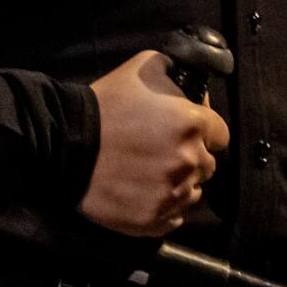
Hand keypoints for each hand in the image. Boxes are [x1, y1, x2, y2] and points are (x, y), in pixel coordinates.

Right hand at [78, 49, 230, 237]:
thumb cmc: (106, 103)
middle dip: (192, 157)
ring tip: (153, 173)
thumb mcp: (146, 66)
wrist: (66, 143)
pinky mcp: (152, 220)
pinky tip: (147, 193)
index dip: (205, 131)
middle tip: (164, 151)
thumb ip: (178, 75)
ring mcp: (171, 194)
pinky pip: (175, 217)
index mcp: (191, 124)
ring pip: (193, 192)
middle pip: (207, 165)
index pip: (220, 134)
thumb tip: (194, 92)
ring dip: (180, 183)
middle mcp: (188, 161)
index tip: (187, 131)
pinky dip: (166, 207)